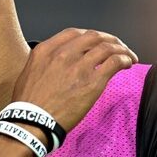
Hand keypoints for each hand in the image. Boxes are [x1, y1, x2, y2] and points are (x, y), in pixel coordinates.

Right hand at [12, 28, 137, 131]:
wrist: (31, 122)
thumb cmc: (28, 104)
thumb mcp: (29, 73)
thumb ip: (45, 63)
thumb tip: (56, 64)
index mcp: (45, 50)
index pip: (74, 33)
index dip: (90, 36)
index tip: (96, 42)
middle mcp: (62, 54)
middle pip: (93, 36)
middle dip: (108, 39)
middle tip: (116, 46)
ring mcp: (78, 67)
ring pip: (107, 46)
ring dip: (121, 49)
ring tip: (128, 55)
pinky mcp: (92, 82)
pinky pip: (115, 62)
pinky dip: (125, 59)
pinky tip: (128, 63)